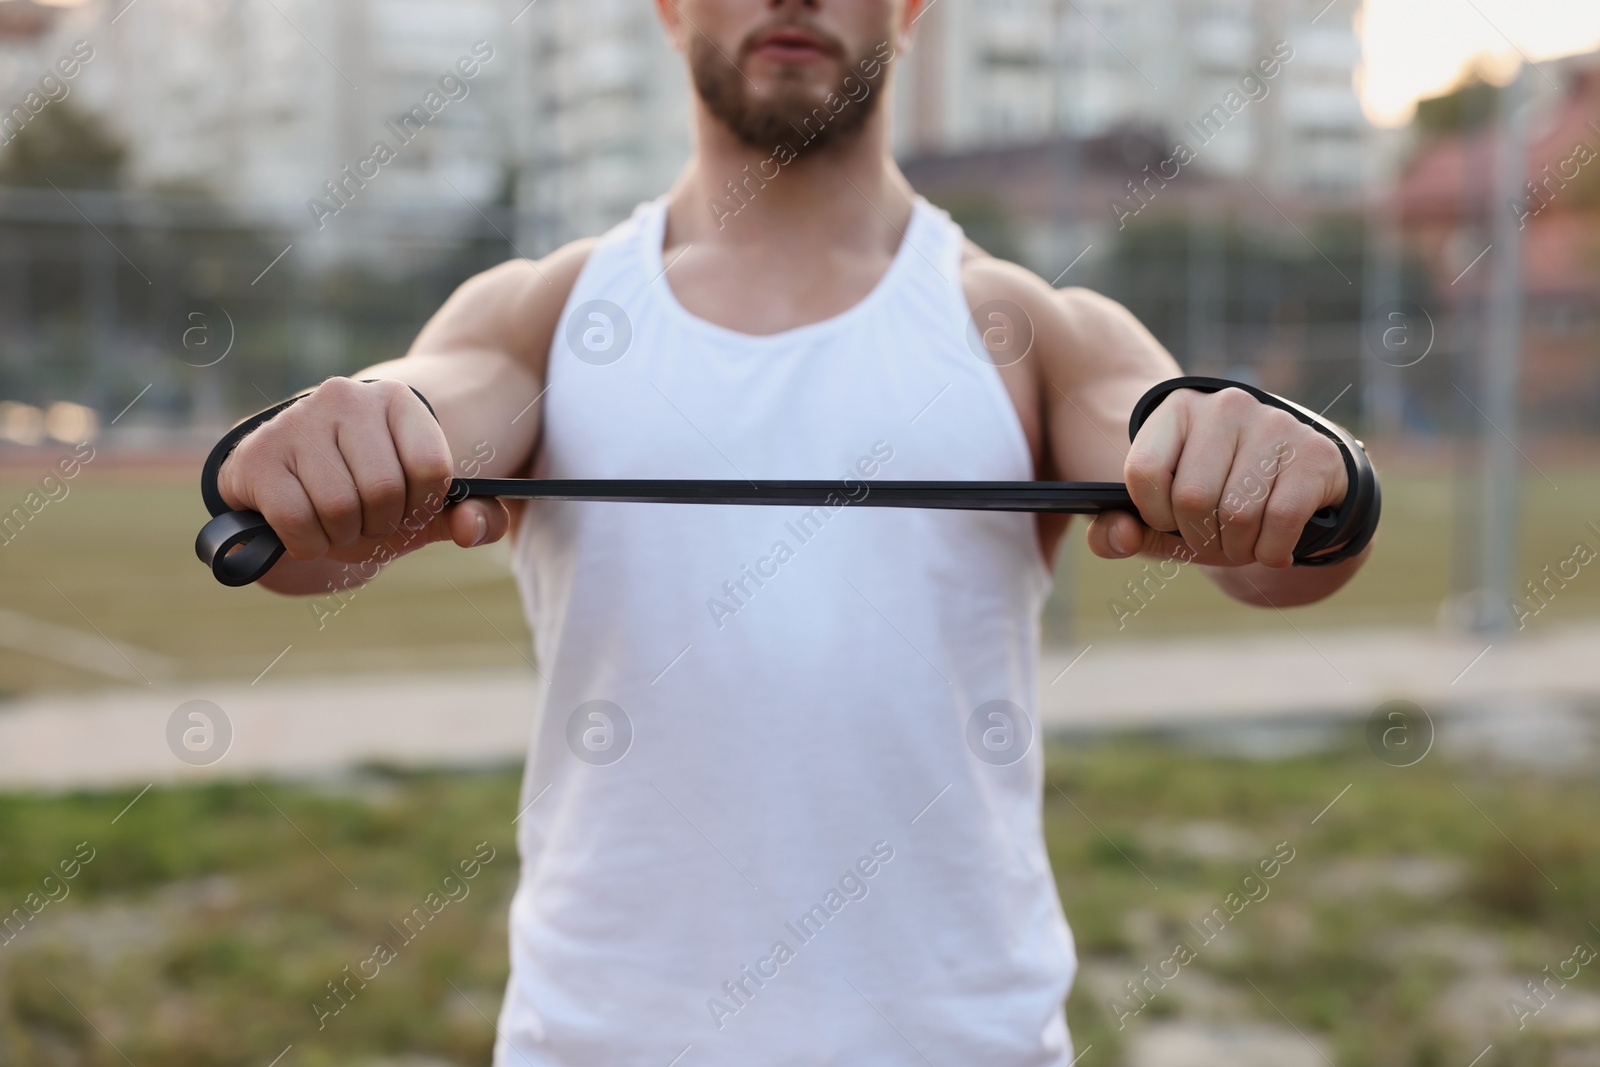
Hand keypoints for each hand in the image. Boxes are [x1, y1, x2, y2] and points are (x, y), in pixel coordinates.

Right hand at [215, 377, 508, 566]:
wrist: (297, 483)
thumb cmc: (373, 493)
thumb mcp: (427, 505)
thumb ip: (474, 516)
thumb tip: (471, 526)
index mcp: (397, 400)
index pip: (432, 468)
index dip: (423, 507)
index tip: (409, 509)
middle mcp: (344, 396)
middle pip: (384, 491)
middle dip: (380, 526)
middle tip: (368, 521)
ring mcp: (295, 421)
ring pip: (339, 508)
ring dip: (343, 537)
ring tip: (337, 523)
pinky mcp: (256, 456)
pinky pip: (296, 521)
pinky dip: (307, 543)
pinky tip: (305, 528)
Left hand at [1086, 386, 1346, 568]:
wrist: (1292, 486)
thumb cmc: (1215, 500)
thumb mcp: (1159, 516)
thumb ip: (1116, 529)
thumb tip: (1119, 537)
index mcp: (1177, 409)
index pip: (1143, 470)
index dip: (1153, 515)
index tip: (1168, 521)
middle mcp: (1226, 406)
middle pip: (1192, 498)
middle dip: (1200, 539)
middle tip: (1214, 540)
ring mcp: (1274, 423)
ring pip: (1238, 514)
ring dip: (1238, 549)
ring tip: (1243, 542)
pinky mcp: (1314, 452)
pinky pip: (1282, 520)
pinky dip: (1273, 551)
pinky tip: (1273, 546)